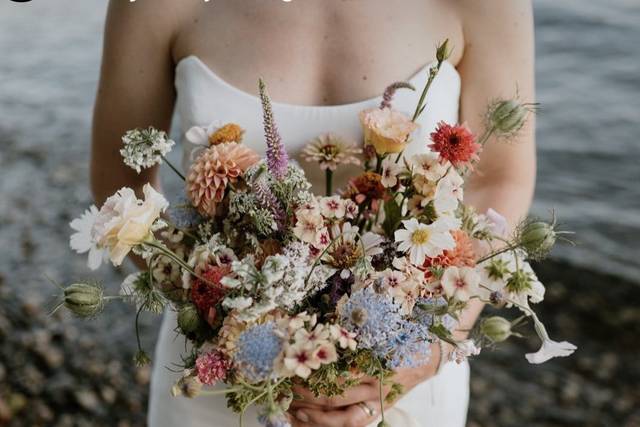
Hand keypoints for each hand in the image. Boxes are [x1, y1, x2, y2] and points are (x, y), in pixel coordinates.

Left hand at [289, 342, 445, 426]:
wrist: (428, 356)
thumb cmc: (401, 339)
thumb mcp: (379, 332)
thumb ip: (353, 336)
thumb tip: (317, 334)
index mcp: (377, 364)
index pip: (340, 375)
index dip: (315, 375)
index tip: (294, 367)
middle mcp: (377, 388)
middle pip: (338, 397)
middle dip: (308, 395)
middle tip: (287, 388)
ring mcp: (378, 404)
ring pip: (344, 420)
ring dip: (316, 418)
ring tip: (294, 411)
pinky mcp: (379, 413)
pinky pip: (352, 425)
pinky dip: (330, 426)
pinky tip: (311, 422)